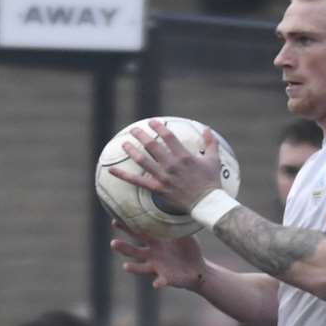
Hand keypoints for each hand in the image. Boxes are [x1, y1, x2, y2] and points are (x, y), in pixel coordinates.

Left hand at [108, 119, 223, 213]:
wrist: (207, 203)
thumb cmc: (211, 182)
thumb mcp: (214, 160)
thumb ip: (210, 142)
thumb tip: (206, 128)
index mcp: (184, 155)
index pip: (168, 136)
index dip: (158, 127)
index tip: (152, 122)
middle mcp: (172, 164)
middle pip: (152, 145)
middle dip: (141, 135)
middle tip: (134, 130)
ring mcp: (163, 177)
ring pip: (143, 160)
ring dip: (132, 151)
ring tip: (124, 144)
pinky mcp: (158, 189)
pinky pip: (137, 181)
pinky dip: (123, 175)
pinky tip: (112, 170)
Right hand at [112, 223, 205, 290]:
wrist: (197, 269)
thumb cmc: (188, 249)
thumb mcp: (184, 233)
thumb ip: (178, 222)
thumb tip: (176, 204)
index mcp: (155, 242)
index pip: (138, 233)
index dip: (127, 228)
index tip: (115, 220)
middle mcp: (152, 255)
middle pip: (134, 251)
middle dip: (123, 248)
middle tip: (113, 243)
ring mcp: (157, 268)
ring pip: (141, 268)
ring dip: (133, 268)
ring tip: (125, 266)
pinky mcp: (165, 279)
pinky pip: (160, 281)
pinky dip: (158, 283)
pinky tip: (155, 284)